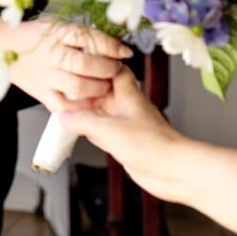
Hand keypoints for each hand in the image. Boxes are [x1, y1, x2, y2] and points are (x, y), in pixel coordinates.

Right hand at [7, 20, 129, 112]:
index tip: (125, 52)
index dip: (111, 46)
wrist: (4, 49)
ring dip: (98, 87)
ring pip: (77, 85)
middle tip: (116, 69)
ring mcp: (46, 75)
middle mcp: (52, 55)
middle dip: (107, 68)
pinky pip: (62, 105)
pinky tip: (91, 101)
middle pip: (85, 64)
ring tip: (107, 85)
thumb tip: (115, 43)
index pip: (89, 38)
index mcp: (58, 34)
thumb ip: (83, 34)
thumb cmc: (37, 37)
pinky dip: (80, 106)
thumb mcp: (59, 25)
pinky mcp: (41, 92)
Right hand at [60, 69, 180, 193]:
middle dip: (85, 92)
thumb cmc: (153, 146)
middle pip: (101, 92)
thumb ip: (84, 122)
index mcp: (128, 95)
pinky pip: (102, 131)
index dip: (98, 66)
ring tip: (65, 112)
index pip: (113, 70)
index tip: (78, 67)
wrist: (172, 169)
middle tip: (63, 94)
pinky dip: (90, 131)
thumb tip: (65, 117)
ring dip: (85, 114)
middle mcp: (127, 107)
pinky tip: (79, 132)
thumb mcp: (110, 130)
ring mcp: (125, 124)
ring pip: (100, 112)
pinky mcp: (123, 141)